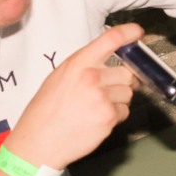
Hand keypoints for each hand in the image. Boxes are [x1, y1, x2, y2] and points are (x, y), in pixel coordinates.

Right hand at [7, 23, 142, 170]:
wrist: (38, 142)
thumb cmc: (45, 112)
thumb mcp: (60, 78)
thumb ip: (85, 67)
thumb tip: (109, 62)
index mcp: (78, 64)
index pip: (111, 39)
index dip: (129, 34)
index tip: (138, 33)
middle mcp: (91, 77)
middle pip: (127, 72)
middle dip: (121, 82)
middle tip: (106, 91)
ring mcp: (102, 97)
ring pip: (128, 92)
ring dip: (118, 100)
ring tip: (95, 108)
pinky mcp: (109, 116)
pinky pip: (125, 111)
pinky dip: (115, 116)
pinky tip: (95, 119)